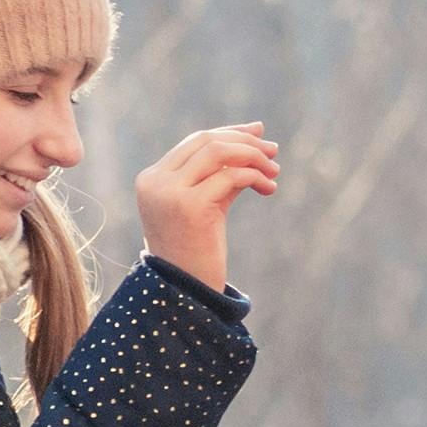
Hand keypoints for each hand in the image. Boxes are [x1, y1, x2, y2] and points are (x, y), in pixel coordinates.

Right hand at [137, 122, 279, 292]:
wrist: (186, 293)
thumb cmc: (197, 250)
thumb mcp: (206, 204)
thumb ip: (222, 172)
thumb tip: (255, 135)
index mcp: (152, 179)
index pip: (195, 142)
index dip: (229, 133)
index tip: (258, 134)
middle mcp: (156, 182)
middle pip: (206, 141)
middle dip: (244, 141)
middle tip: (273, 151)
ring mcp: (170, 193)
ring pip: (218, 152)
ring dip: (252, 156)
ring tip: (274, 170)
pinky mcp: (190, 207)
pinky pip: (231, 176)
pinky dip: (254, 176)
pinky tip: (268, 188)